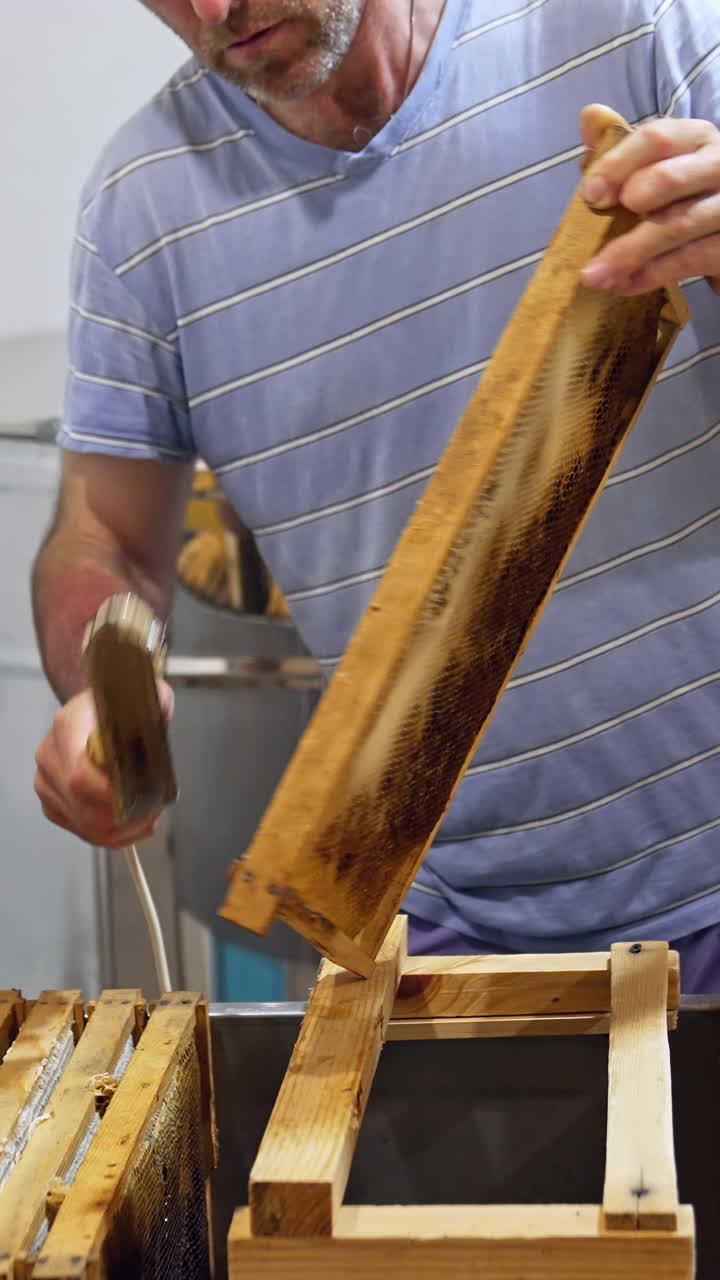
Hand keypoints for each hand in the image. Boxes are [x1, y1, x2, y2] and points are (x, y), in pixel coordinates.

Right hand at [34, 682, 173, 847]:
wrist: (88, 710)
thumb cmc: (114, 704)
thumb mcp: (141, 693)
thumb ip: (156, 702)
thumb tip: (163, 714)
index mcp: (69, 726)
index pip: (81, 775)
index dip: (112, 796)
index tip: (144, 797)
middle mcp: (51, 756)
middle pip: (84, 809)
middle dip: (126, 818)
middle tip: (155, 809)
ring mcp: (47, 782)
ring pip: (85, 826)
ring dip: (122, 829)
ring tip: (149, 815)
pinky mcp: (51, 802)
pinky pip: (82, 831)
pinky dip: (111, 834)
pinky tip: (133, 823)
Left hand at [578, 105, 719, 295]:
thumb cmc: (684, 195)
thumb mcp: (657, 166)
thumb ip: (621, 146)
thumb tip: (589, 117)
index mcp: (696, 139)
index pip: (656, 138)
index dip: (618, 164)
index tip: (590, 194)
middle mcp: (719, 165)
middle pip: (669, 179)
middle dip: (626, 208)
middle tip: (593, 233)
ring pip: (677, 225)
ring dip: (628, 253)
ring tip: (594, 275)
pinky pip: (690, 259)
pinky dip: (652, 275)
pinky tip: (623, 285)